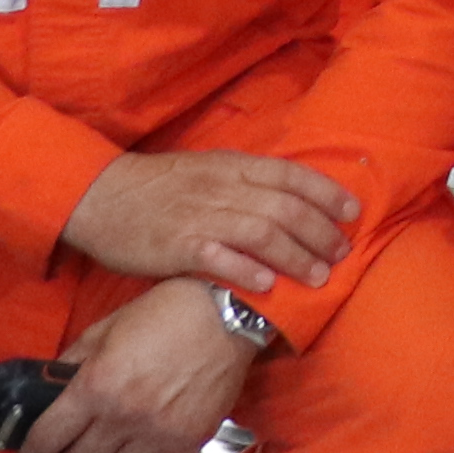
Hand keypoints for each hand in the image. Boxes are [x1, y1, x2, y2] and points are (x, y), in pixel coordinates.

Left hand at [21, 278, 255, 452]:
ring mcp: (156, 435)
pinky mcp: (187, 446)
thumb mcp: (106, 328)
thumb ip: (74, 360)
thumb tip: (50, 389)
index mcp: (95, 385)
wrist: (226, 316)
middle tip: (74, 451)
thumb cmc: (163, 314)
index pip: (47, 439)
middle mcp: (121, 417)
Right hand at [57, 147, 354, 295]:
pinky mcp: (178, 246)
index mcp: (231, 165)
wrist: (101, 195)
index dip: (326, 193)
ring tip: (317, 278)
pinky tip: (268, 286)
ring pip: (262, 233)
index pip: (290, 175)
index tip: (353, 212)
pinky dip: (247, 271)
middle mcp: (222, 188)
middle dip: (320, 232)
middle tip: (341, 254)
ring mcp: (200, 217)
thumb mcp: (206, 168)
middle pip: (285, 208)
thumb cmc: (157, 186)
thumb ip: (245, 181)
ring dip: (295, 257)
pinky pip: (219, 258)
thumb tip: (289, 199)